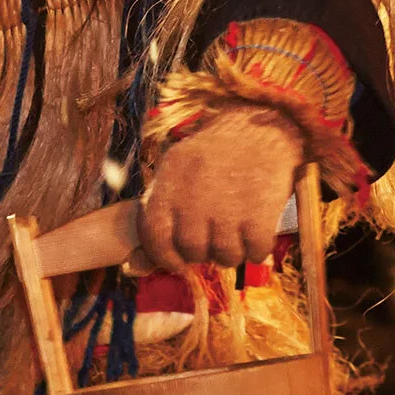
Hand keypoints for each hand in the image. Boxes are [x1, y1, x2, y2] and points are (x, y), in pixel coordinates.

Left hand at [138, 105, 304, 273]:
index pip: (154, 236)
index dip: (165, 256)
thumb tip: (133, 268)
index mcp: (169, 183)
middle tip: (215, 236)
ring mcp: (227, 208)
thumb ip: (157, 218)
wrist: (262, 126)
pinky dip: (257, 249)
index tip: (179, 262)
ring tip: (237, 231)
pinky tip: (256, 230)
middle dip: (204, 252)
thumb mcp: (177, 173)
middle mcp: (194, 198)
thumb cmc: (215, 155)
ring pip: (225, 257)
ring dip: (232, 252)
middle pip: (192, 251)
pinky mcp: (259, 214)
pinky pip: (254, 253)